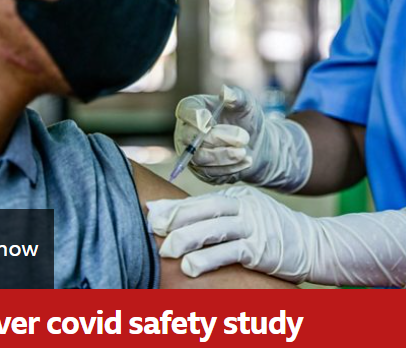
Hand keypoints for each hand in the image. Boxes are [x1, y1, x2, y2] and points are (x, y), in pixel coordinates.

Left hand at [148, 187, 405, 286]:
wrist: (313, 243)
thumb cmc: (270, 230)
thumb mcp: (245, 215)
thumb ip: (216, 216)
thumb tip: (178, 218)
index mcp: (235, 196)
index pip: (198, 200)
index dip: (172, 207)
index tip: (150, 213)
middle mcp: (243, 206)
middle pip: (202, 209)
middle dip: (174, 219)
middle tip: (151, 229)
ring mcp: (253, 225)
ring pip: (213, 229)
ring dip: (186, 239)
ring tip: (165, 251)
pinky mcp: (260, 247)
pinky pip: (229, 252)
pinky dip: (207, 259)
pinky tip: (190, 267)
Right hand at [174, 86, 312, 192]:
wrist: (257, 145)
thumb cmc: (246, 119)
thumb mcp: (246, 104)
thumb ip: (236, 96)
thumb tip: (225, 91)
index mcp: (193, 109)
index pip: (185, 111)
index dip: (195, 117)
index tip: (210, 120)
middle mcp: (186, 132)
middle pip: (191, 138)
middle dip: (218, 138)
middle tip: (244, 137)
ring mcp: (191, 154)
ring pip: (200, 158)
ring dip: (224, 155)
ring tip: (245, 151)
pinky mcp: (201, 172)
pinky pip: (210, 173)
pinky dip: (230, 168)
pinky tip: (246, 160)